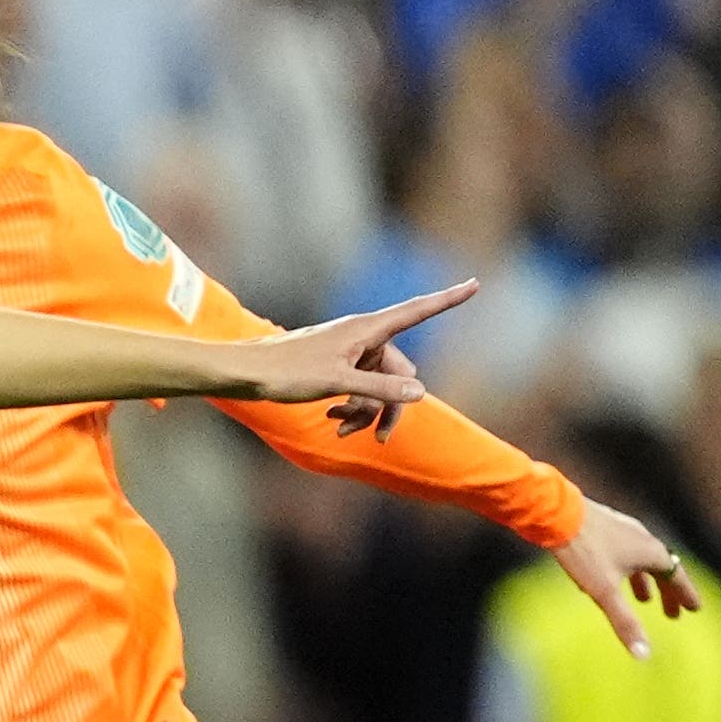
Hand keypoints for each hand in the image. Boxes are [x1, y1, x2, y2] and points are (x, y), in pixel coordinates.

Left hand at [213, 281, 470, 431]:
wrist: (244, 373)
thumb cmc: (286, 372)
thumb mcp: (338, 383)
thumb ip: (380, 390)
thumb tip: (422, 394)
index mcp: (367, 329)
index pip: (417, 310)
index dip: (448, 299)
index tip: (475, 283)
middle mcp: (362, 336)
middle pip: (401, 372)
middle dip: (391, 405)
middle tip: (380, 438)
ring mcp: (349, 351)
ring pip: (378, 385)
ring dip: (366, 411)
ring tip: (340, 429)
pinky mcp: (336, 365)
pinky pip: (359, 387)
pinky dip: (351, 406)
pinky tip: (331, 420)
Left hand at [552, 494, 709, 659]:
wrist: (555, 515)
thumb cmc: (585, 553)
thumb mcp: (605, 592)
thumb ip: (625, 623)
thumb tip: (644, 656)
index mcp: (652, 552)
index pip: (677, 577)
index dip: (685, 595)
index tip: (694, 609)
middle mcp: (643, 538)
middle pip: (661, 569)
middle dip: (666, 593)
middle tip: (671, 615)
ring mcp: (623, 530)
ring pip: (640, 561)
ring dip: (644, 582)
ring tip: (642, 600)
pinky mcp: (604, 527)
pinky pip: (621, 553)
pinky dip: (623, 570)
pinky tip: (606, 579)